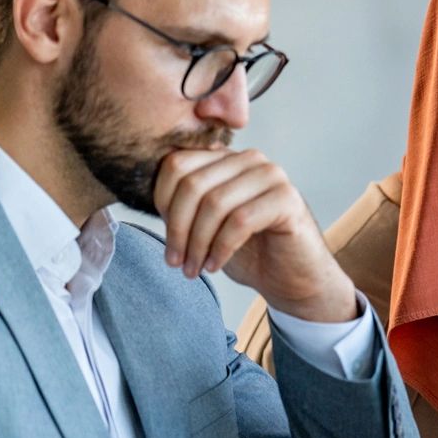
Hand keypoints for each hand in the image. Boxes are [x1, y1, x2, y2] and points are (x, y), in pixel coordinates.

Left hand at [154, 148, 355, 322]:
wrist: (292, 279)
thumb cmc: (249, 252)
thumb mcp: (206, 224)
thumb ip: (185, 204)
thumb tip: (145, 195)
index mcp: (227, 159)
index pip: (178, 163)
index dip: (162, 203)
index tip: (168, 240)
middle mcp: (250, 160)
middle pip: (193, 183)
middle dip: (178, 228)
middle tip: (175, 261)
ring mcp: (272, 177)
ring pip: (215, 203)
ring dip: (197, 243)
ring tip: (194, 269)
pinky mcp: (287, 200)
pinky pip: (240, 221)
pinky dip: (220, 248)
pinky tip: (215, 265)